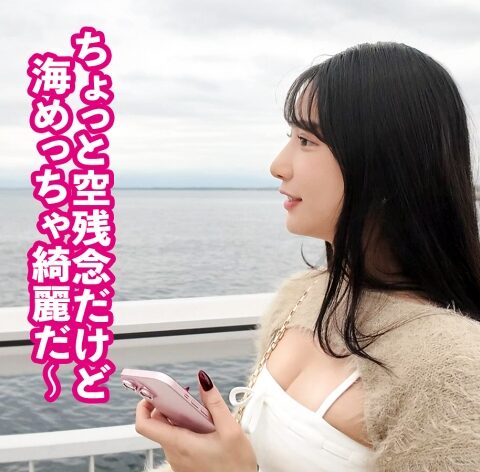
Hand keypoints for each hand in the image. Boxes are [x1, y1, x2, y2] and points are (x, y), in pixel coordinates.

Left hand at [135, 369, 257, 471]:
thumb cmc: (235, 467)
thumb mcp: (231, 430)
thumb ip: (214, 402)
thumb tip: (203, 381)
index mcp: (179, 443)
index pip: (144, 424)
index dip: (144, 404)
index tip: (154, 391)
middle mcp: (174, 453)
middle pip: (158, 424)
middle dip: (170, 405)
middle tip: (188, 396)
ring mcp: (178, 460)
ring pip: (170, 431)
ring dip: (181, 417)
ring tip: (202, 413)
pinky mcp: (185, 463)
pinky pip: (178, 441)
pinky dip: (188, 429)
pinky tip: (206, 428)